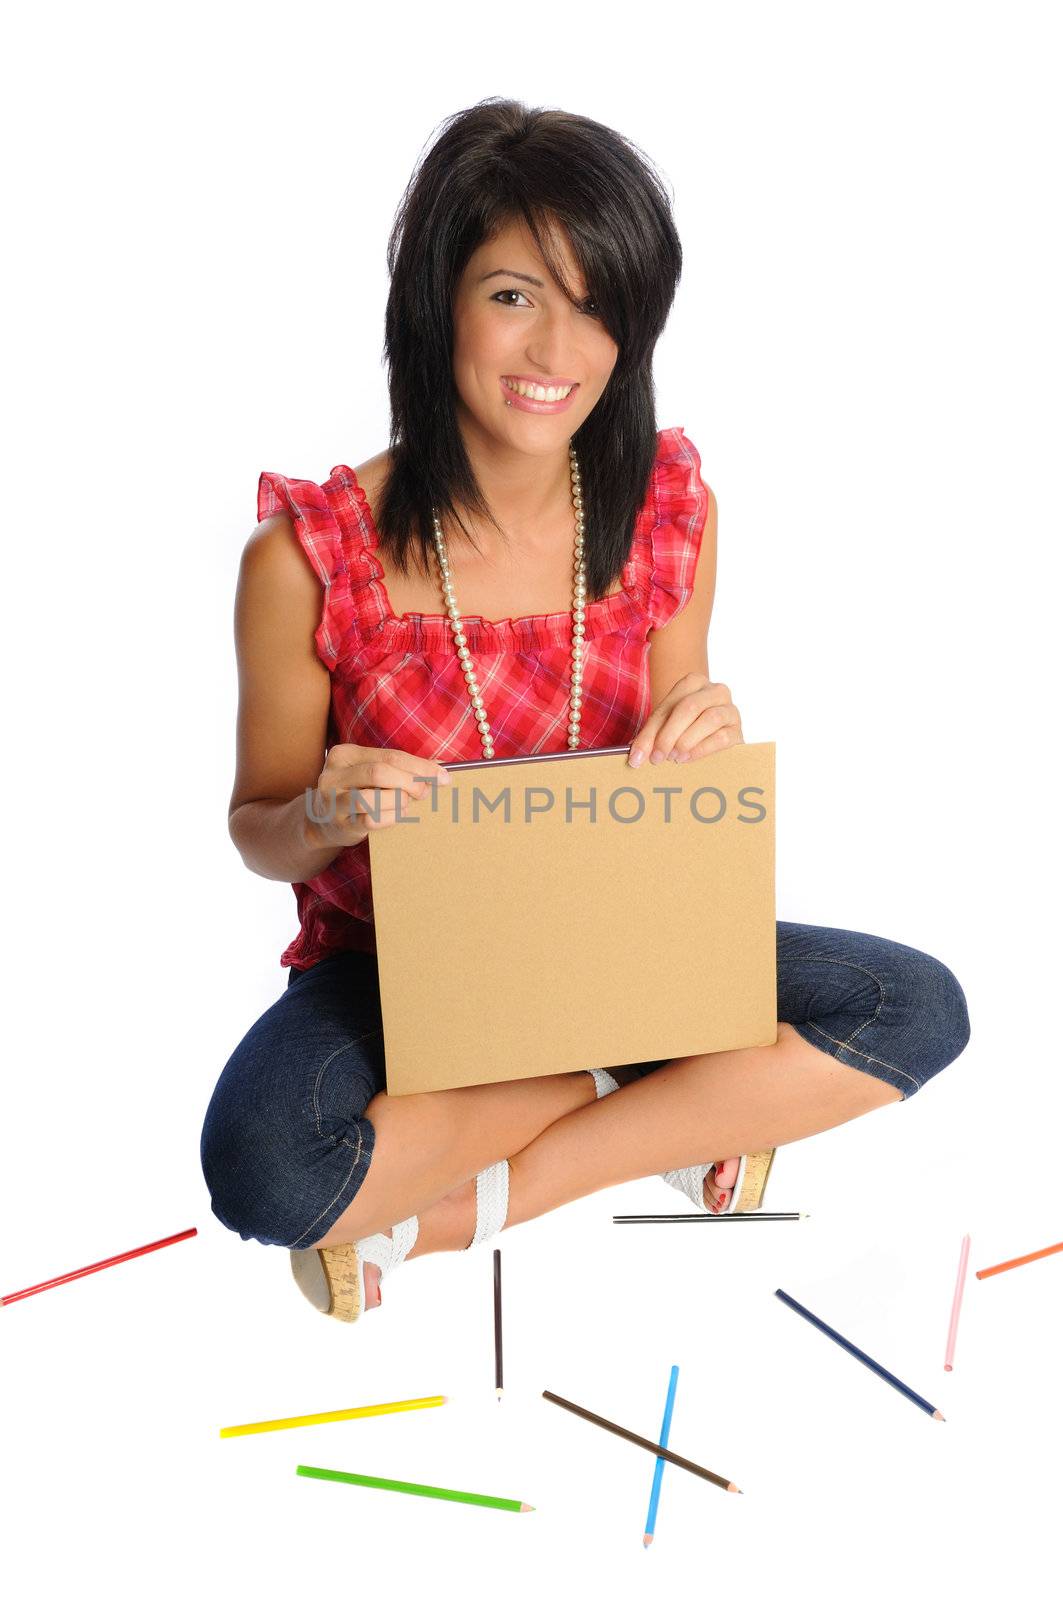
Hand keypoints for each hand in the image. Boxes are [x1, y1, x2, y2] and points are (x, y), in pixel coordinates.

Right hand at [304, 743, 450, 847]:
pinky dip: (391, 818)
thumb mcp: (370, 772)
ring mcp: (333, 801)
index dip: (420, 766)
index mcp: (344, 754)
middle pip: (380, 772)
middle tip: (424, 792)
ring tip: (405, 804)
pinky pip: (371, 820)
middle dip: (410, 782)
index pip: (390, 756)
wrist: (322, 821)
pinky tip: (395, 816)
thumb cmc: (357, 791)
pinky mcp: (340, 823)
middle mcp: (334, 775)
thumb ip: (399, 766)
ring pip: (372, 797)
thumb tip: (441, 767)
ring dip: (398, 801)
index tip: (443, 776)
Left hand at [627, 674, 743, 766]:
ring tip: (674, 757)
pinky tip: (688, 758)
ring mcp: (730, 709)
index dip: (650, 732)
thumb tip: (635, 758)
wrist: (715, 739)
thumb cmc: (687, 729)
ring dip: (687, 740)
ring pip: (710, 719)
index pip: (668, 705)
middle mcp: (715, 690)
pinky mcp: (738, 730)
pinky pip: (722, 737)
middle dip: (668, 735)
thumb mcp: (666, 728)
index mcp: (693, 682)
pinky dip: (702, 749)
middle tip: (657, 758)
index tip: (637, 757)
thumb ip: (651, 738)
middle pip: (689, 707)